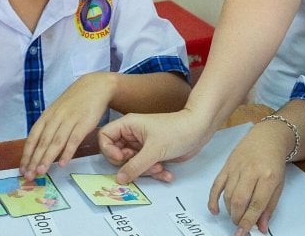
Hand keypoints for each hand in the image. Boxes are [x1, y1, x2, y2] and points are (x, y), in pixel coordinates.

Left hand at [21, 72, 113, 178]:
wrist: (95, 87)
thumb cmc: (74, 102)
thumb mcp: (57, 111)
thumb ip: (49, 127)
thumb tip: (38, 149)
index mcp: (47, 116)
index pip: (33, 137)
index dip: (27, 154)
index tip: (22, 169)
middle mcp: (55, 118)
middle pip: (43, 142)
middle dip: (34, 160)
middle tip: (29, 175)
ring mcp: (70, 120)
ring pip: (56, 142)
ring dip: (47, 158)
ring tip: (41, 172)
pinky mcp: (84, 123)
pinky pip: (74, 139)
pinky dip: (67, 152)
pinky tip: (62, 163)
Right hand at [98, 109, 213, 183]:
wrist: (199, 130)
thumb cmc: (176, 131)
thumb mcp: (154, 150)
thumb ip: (135, 166)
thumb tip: (119, 179)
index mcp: (128, 125)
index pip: (105, 137)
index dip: (109, 150)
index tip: (122, 158)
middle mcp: (132, 135)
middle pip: (117, 155)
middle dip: (131, 165)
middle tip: (144, 164)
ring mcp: (142, 145)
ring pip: (132, 164)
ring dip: (145, 171)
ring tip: (159, 167)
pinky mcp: (152, 154)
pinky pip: (145, 167)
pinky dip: (154, 172)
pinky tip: (166, 173)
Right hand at [208, 122, 289, 234]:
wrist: (267, 137)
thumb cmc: (274, 162)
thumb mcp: (278, 185)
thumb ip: (269, 207)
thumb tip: (261, 227)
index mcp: (267, 176)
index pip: (256, 203)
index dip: (248, 221)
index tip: (242, 233)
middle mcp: (251, 171)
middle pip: (239, 200)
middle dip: (237, 217)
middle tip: (239, 224)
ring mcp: (236, 167)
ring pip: (228, 194)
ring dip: (229, 210)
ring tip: (235, 216)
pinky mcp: (226, 165)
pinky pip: (216, 184)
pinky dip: (213, 199)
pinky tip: (215, 210)